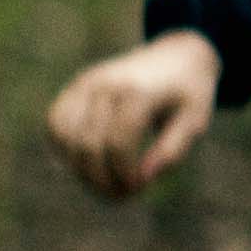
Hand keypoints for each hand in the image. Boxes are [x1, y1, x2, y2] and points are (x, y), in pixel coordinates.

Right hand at [46, 34, 221, 198]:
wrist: (177, 54)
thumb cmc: (190, 93)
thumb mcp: (195, 122)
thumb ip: (171, 151)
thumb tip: (141, 178)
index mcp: (138, 92)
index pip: (118, 144)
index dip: (123, 174)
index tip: (138, 189)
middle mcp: (106, 85)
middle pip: (88, 145)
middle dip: (100, 179)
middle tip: (119, 197)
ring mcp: (86, 83)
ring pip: (64, 136)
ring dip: (78, 168)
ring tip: (101, 183)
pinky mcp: (76, 86)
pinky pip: (55, 121)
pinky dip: (62, 147)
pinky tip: (82, 162)